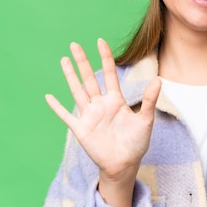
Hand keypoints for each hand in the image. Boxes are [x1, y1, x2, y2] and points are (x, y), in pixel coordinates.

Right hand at [45, 39, 160, 206]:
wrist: (125, 165)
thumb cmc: (136, 143)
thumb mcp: (145, 120)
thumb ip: (149, 100)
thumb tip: (158, 80)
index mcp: (115, 100)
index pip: (109, 74)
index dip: (105, 58)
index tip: (100, 41)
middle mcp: (101, 104)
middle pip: (89, 78)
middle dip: (82, 61)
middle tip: (74, 44)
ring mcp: (89, 116)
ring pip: (77, 91)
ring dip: (70, 76)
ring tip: (63, 60)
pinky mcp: (81, 129)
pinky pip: (67, 115)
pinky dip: (57, 107)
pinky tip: (48, 96)